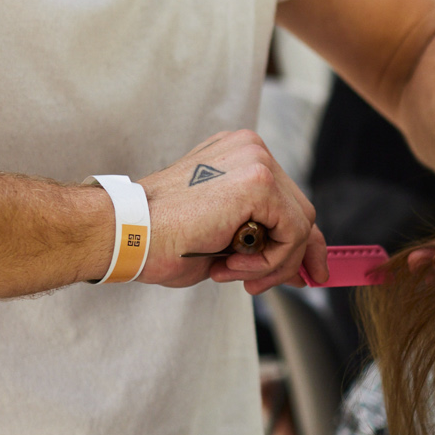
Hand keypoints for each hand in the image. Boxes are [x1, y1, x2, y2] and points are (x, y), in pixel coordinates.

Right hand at [139, 129, 326, 293]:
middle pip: (301, 211)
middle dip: (291, 257)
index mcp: (239, 156)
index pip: (288, 200)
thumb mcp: (225, 240)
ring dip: (273, 263)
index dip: (300, 242)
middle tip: (257, 284)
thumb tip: (302, 268)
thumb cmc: (163, 238)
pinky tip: (232, 264)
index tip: (305, 273)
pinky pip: (293, 233)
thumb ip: (263, 243)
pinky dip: (270, 260)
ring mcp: (256, 160)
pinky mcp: (259, 181)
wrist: (129, 233)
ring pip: (301, 225)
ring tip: (234, 273)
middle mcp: (250, 149)